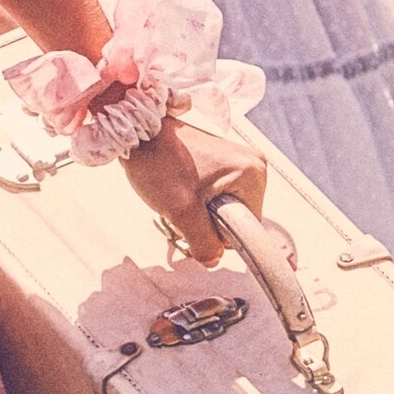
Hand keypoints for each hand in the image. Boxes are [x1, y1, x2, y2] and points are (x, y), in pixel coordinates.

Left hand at [122, 117, 267, 266]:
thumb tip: (213, 259)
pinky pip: (217, 197)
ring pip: (225, 210)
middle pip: (238, 219)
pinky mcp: (223, 163)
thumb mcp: (182, 212)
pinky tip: (181, 191)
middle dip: (209, 224)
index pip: (249, 228)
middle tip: (184, 208)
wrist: (139, 134)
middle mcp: (253, 165)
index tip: (197, 223)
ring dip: (201, 215)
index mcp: (254, 174)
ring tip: (180, 197)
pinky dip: (198, 202)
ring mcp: (238, 162)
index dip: (221, 235)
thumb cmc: (159, 162)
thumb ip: (204, 242)